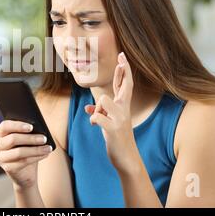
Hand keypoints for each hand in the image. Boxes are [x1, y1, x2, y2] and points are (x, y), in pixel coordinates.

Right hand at [0, 120, 52, 189]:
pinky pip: (23, 162)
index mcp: (1, 133)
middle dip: (30, 138)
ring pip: (18, 152)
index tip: (31, 127)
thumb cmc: (27, 148)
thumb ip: (29, 132)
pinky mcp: (7, 168)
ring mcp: (0, 158)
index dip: (17, 125)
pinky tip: (45, 154)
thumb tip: (39, 129)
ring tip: (48, 148)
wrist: (26, 170)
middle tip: (44, 138)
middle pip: (12, 139)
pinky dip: (36, 157)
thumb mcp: (27, 138)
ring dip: (35, 149)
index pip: (5, 126)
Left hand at [84, 52, 139, 174]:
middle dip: (123, 71)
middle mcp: (125, 110)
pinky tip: (96, 126)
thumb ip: (101, 112)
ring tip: (99, 119)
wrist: (126, 158)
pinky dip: (93, 120)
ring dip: (97, 108)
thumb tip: (88, 109)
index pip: (125, 84)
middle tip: (121, 58)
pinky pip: (97, 117)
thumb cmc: (117, 139)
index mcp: (124, 107)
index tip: (123, 56)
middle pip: (126, 85)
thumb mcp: (108, 123)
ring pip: (103, 100)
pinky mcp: (114, 129)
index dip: (124, 70)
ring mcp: (121, 119)